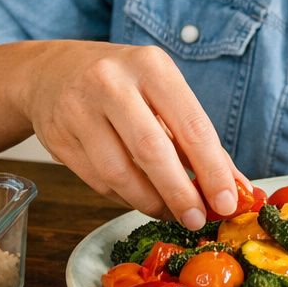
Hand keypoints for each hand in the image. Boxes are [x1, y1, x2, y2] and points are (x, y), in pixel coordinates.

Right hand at [14, 41, 247, 228]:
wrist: (51, 71)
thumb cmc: (124, 84)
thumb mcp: (163, 93)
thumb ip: (197, 139)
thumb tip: (236, 187)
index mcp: (151, 66)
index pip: (191, 125)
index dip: (212, 169)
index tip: (227, 202)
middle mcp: (111, 83)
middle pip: (152, 150)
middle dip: (180, 193)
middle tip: (197, 219)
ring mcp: (78, 110)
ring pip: (120, 173)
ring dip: (151, 202)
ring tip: (171, 213)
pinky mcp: (57, 138)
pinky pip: (98, 181)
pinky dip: (125, 198)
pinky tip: (141, 199)